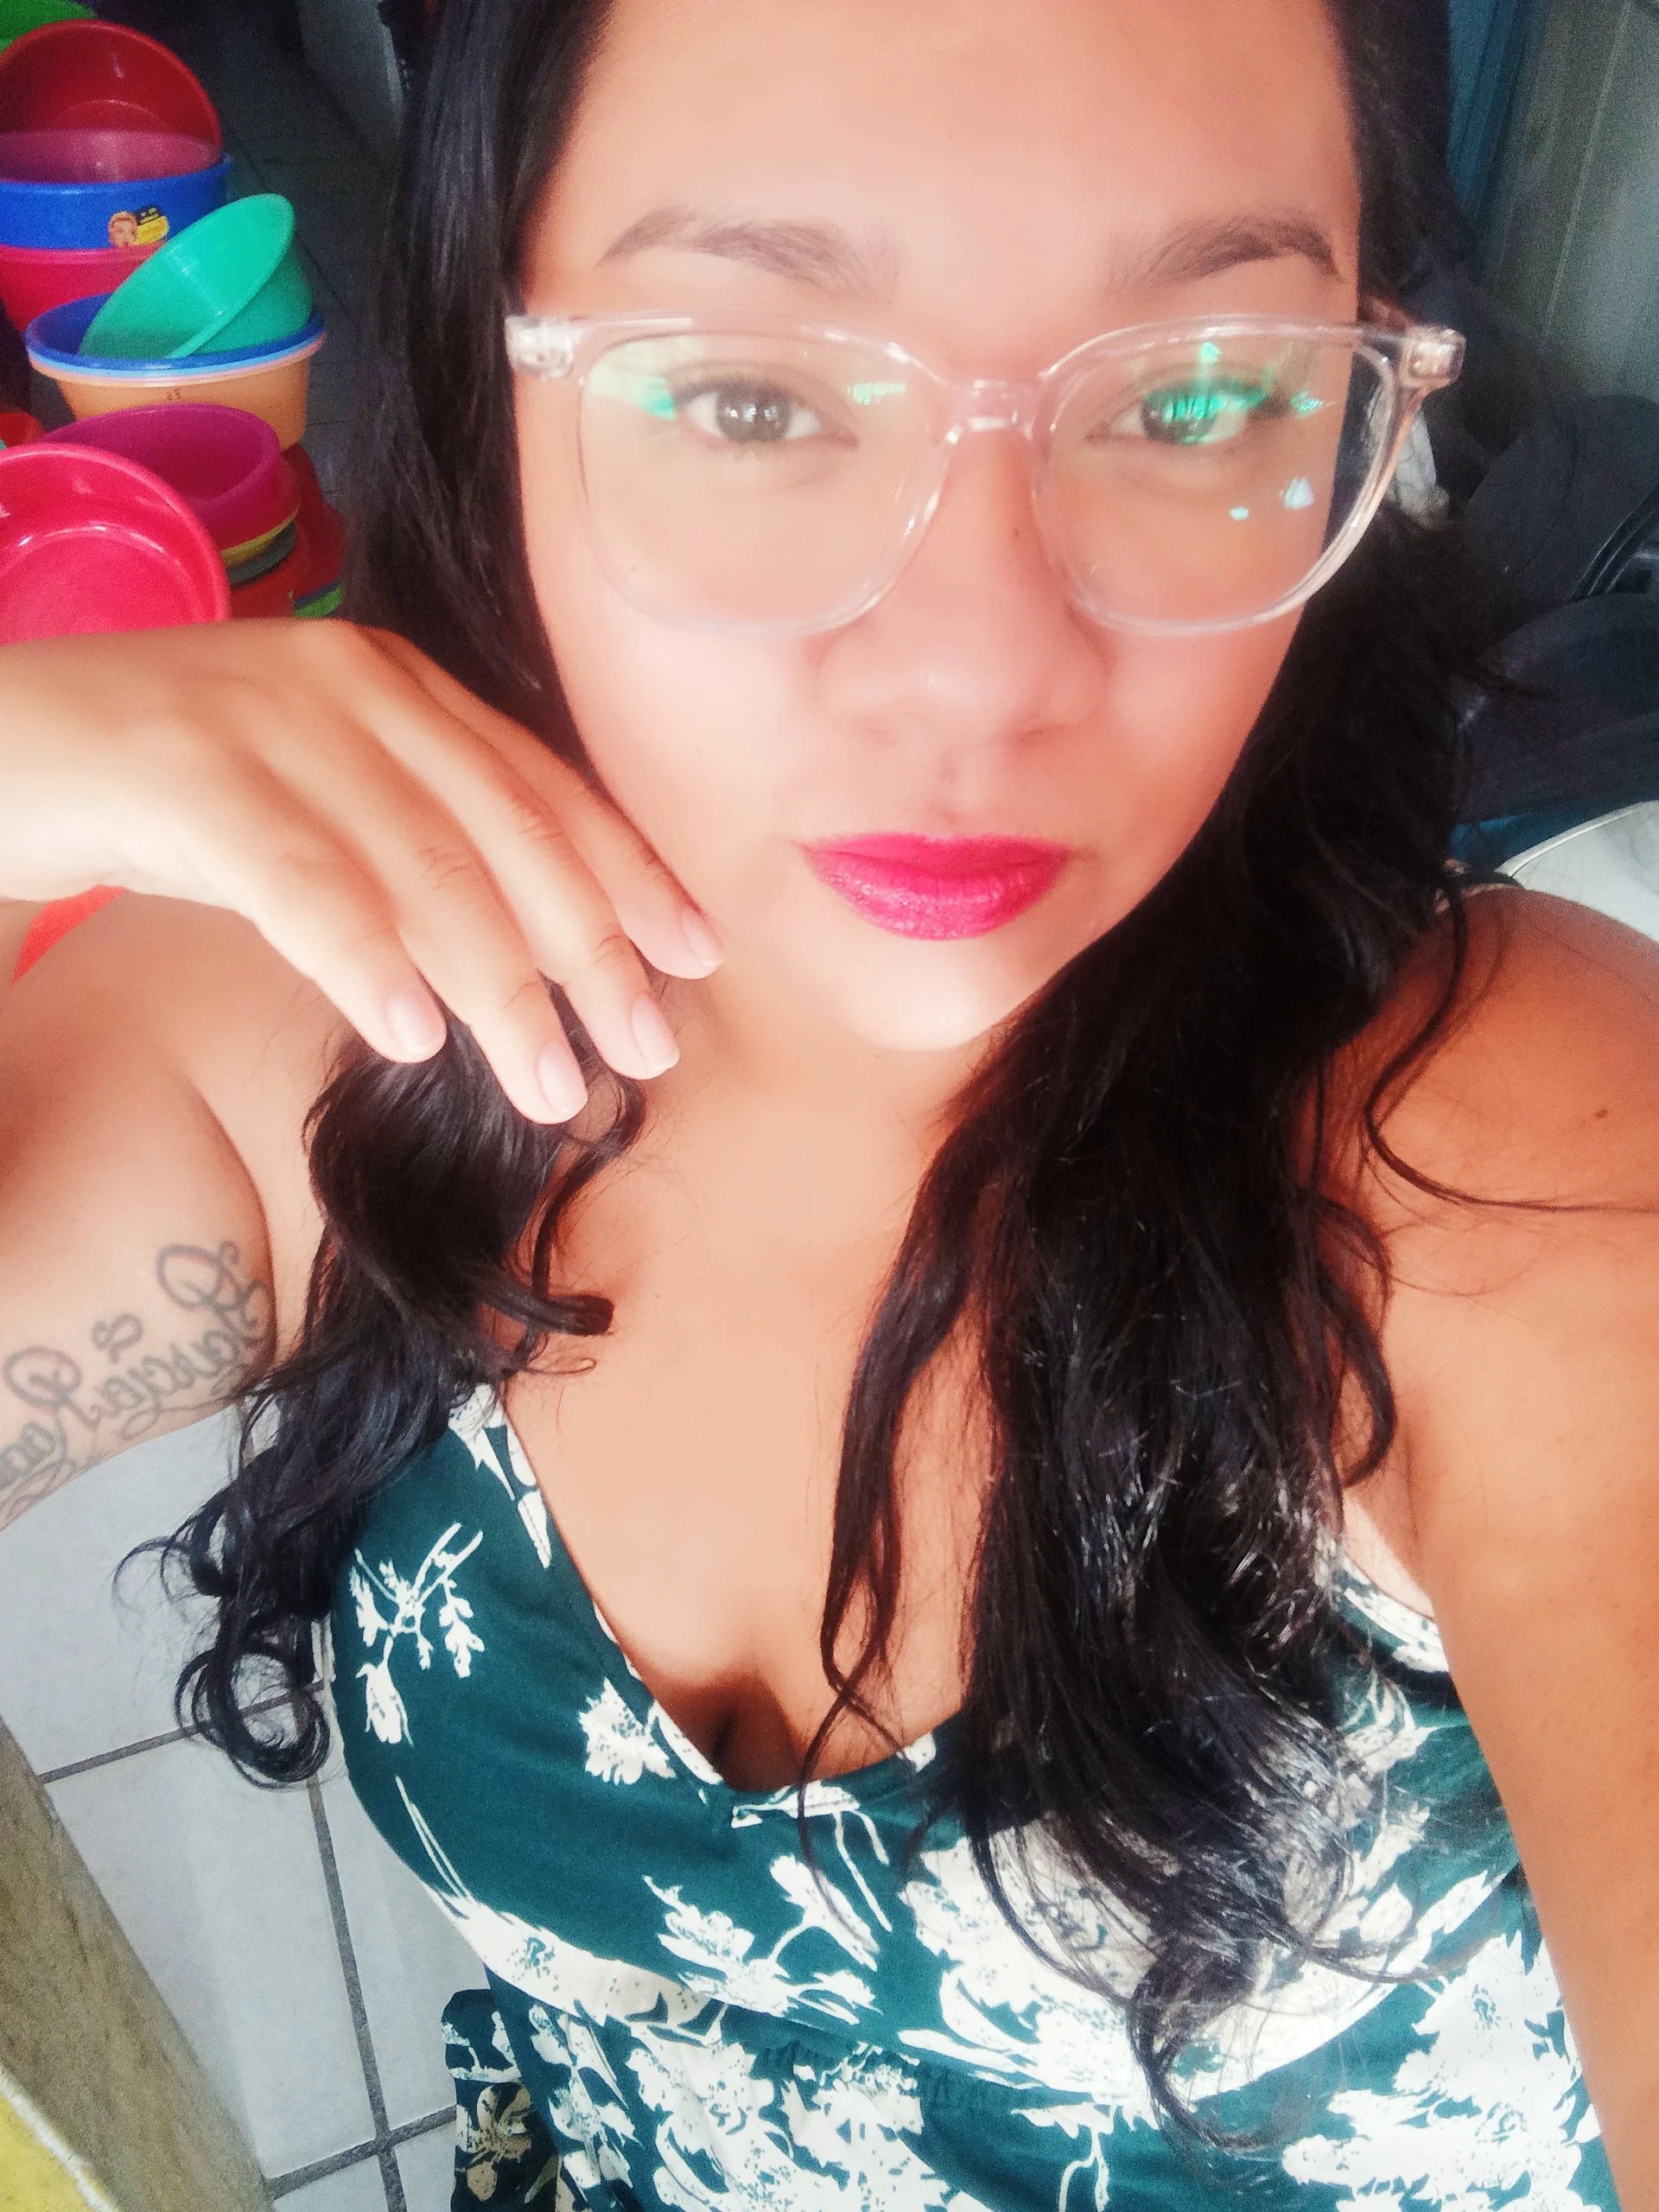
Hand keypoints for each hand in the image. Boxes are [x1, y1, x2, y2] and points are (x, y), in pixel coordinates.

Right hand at [0, 621, 719, 1122]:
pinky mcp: (183, 773)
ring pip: (421, 867)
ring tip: (548, 1086)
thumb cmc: (155, 788)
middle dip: (588, 948)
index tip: (694, 958)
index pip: (539, 785)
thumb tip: (517, 959)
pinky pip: (298, 879)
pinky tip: (410, 1038)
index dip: (625, 874)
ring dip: (498, 988)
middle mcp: (350, 685)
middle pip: (502, 831)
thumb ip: (405, 844)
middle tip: (645, 1048)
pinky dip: (364, 958)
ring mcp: (268, 720)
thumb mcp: (307, 798)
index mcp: (394, 684)